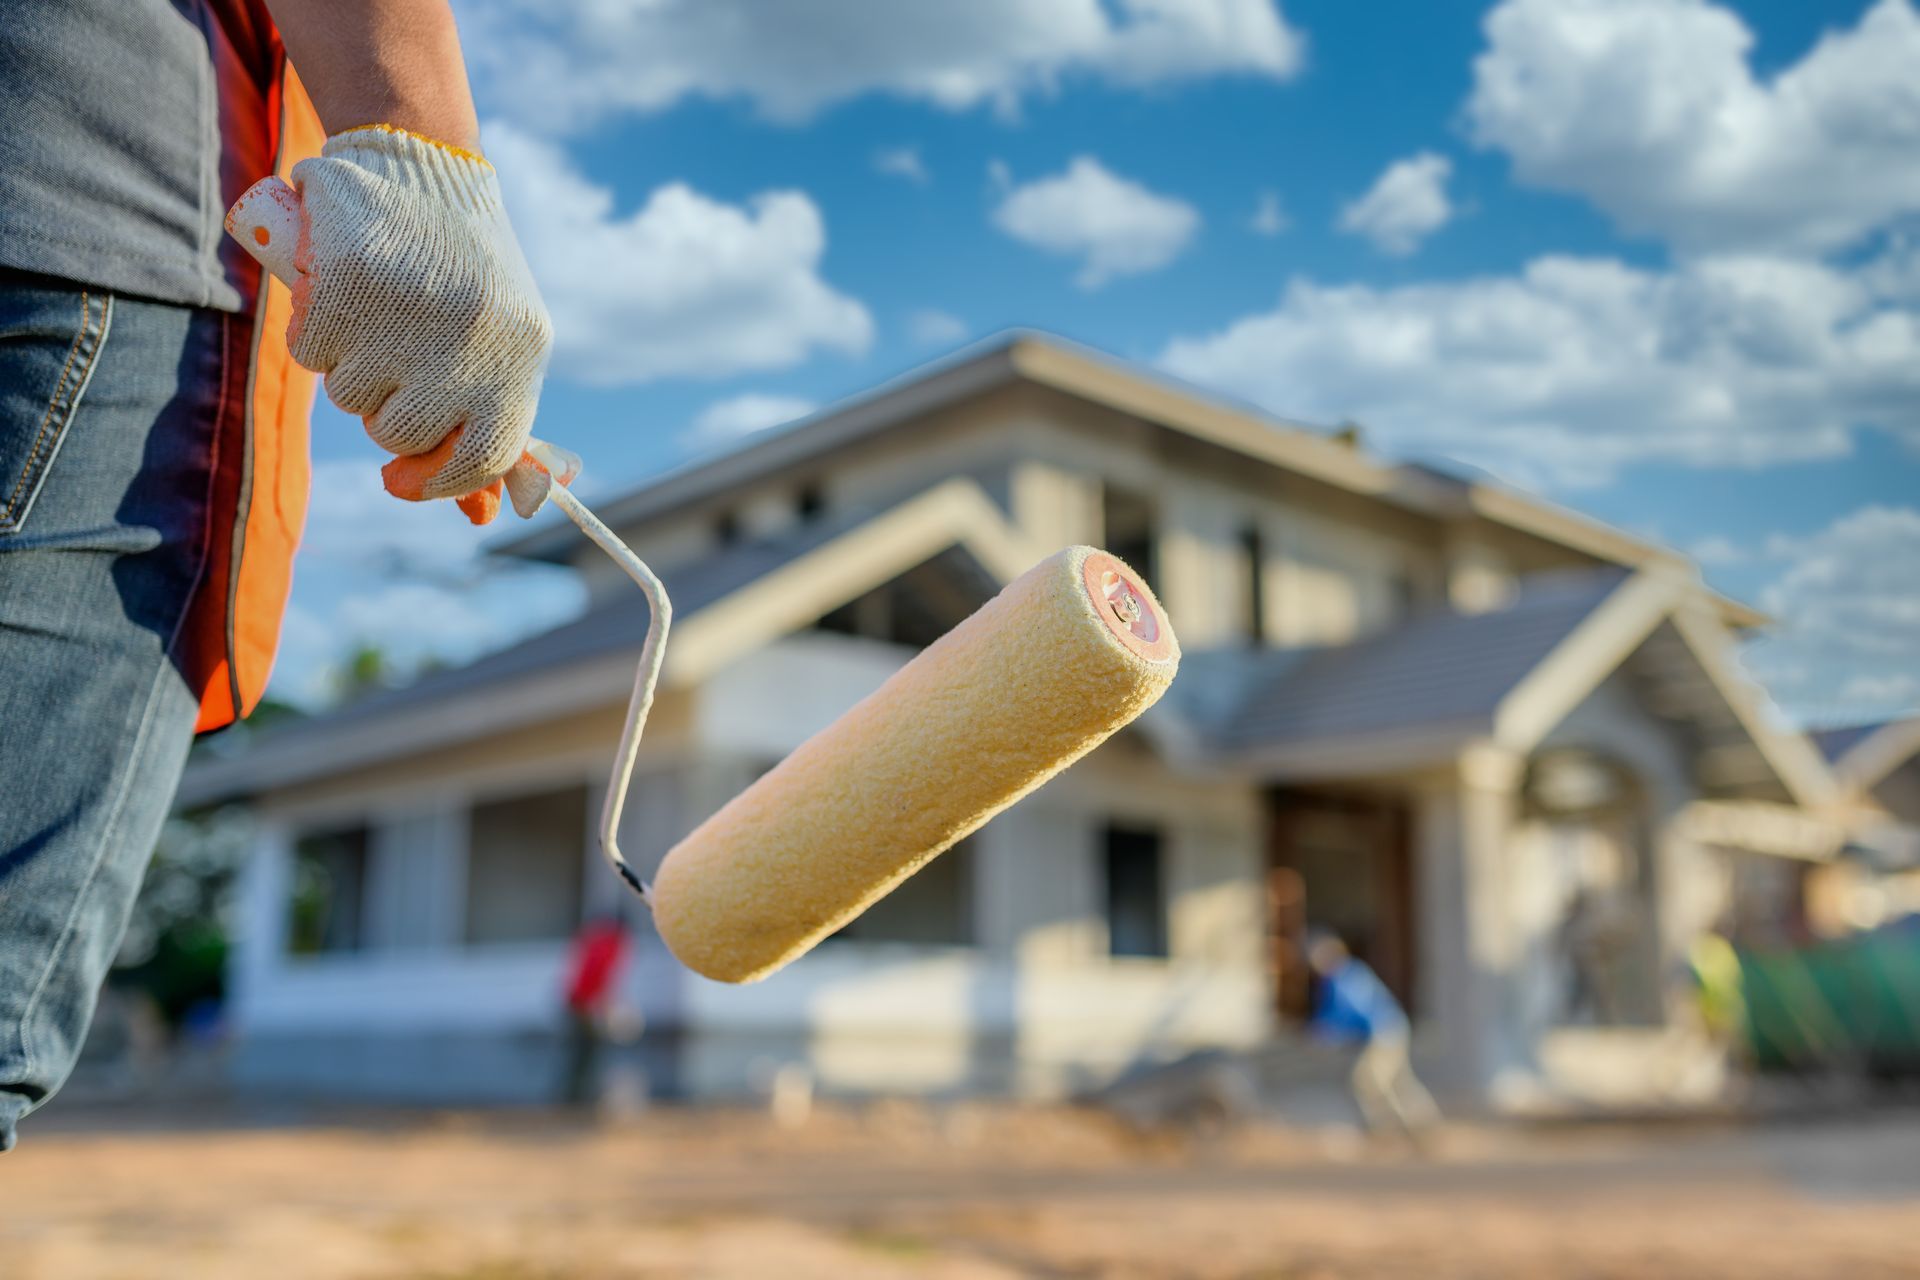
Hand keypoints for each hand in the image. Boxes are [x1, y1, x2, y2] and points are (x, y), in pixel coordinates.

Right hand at [287, 125, 550, 521]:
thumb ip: (490, 425)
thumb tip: (483, 517)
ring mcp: (409, 314)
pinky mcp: (348, 284)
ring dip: (349, 370)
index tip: (399, 479)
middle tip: (391, 360)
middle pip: (399, 434)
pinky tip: (338, 297)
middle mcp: (470, 341)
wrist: (425, 166)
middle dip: (385, 410)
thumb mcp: (501, 343)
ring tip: (374, 318)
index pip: (482, 458)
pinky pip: (312, 354)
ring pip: (350, 398)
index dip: (438, 481)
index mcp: (519, 357)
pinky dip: (314, 334)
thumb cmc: (467, 272)